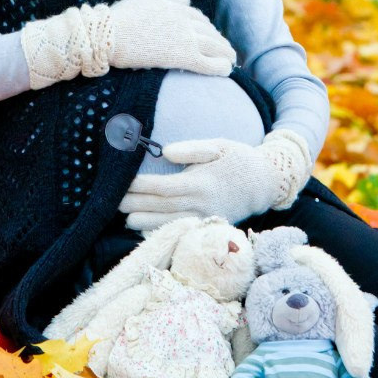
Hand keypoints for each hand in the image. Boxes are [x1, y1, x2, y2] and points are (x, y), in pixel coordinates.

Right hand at [109, 0, 233, 74]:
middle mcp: (183, 18)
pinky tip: (227, 70)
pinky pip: (208, 62)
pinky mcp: (183, 55)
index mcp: (173, 4)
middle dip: (218, 38)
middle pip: (208, 28)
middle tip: (224, 47)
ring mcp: (185, 36)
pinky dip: (220, 66)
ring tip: (231, 58)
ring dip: (225, 51)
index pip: (195, 14)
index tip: (208, 32)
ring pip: (213, 43)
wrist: (110, 34)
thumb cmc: (120, 18)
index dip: (204, 25)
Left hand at [119, 129, 311, 231]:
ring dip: (143, 222)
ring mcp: (203, 218)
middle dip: (135, 204)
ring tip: (123, 217)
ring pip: (167, 224)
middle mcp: (200, 204)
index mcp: (201, 183)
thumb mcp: (220, 146)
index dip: (141, 186)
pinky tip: (145, 229)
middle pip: (160, 207)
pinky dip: (160, 232)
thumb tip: (165, 152)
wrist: (265, 184)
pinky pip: (179, 232)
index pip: (163, 187)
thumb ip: (192, 149)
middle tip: (112, 202)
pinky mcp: (206, 226)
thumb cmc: (239, 159)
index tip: (123, 182)